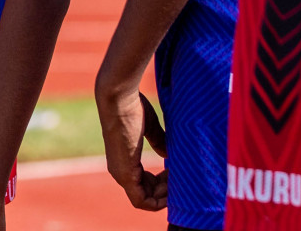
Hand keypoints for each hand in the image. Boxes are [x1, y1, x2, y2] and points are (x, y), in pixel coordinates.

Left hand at [95, 83, 166, 211]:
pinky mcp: (125, 175)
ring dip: (164, 196)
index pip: (144, 184)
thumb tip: (167, 155)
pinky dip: (158, 201)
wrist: (119, 97)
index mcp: (124, 160)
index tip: (177, 174)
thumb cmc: (132, 106)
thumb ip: (158, 142)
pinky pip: (142, 201)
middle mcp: (120, 171)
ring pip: (146, 199)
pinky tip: (172, 189)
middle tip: (181, 178)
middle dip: (166, 191)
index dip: (162, 184)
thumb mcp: (149, 127)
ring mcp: (121, 174)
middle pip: (147, 195)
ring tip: (178, 180)